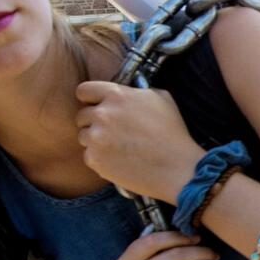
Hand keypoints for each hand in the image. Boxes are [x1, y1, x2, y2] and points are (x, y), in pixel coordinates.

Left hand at [76, 81, 204, 201]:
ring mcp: (96, 138)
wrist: (177, 168)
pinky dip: (101, 159)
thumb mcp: (161, 98)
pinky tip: (120, 160)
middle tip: (113, 132)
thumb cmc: (172, 133)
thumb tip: (128, 92)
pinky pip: (88, 156)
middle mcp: (102, 114)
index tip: (96, 106)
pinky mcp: (95, 159)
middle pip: (81, 116)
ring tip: (119, 147)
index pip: (83, 91)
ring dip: (96, 141)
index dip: (90, 99)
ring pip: (83, 136)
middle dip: (94, 122)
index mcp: (117, 95)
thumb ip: (136, 91)